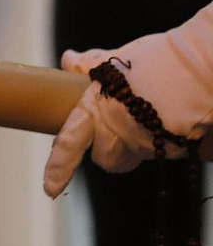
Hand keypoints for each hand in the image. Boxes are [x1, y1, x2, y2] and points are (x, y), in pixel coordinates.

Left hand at [44, 3, 212, 196]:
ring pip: (133, 158)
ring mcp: (147, 143)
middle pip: (105, 159)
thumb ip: (91, 65)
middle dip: (110, 151)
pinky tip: (173, 117)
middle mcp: (120, 130)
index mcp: (99, 108)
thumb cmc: (162, 57)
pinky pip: (162, 153)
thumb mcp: (120, 60)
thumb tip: (68, 59)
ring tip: (150, 118)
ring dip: (136, 148)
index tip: (49, 189)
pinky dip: (163, 140)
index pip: (69, 143)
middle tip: (120, 129)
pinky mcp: (173, 149)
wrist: (204, 64)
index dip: (57, 167)